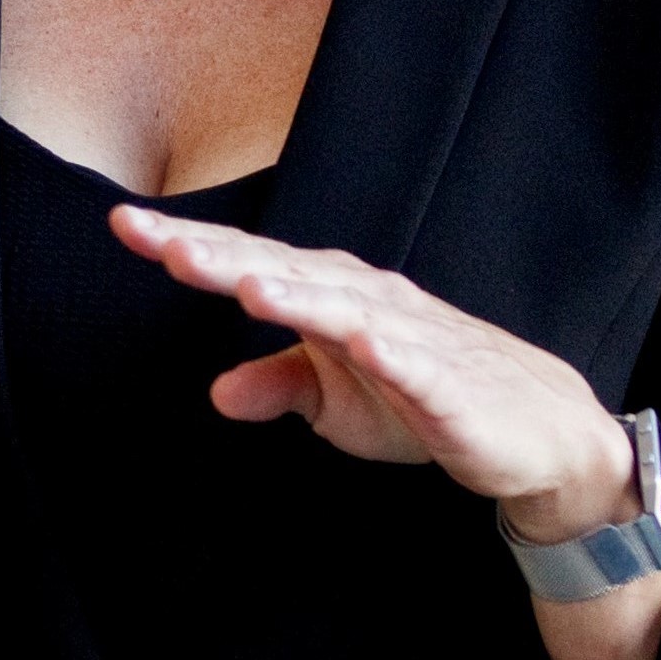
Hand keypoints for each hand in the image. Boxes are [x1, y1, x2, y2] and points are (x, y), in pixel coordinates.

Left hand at [109, 206, 660, 659]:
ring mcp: (414, 340)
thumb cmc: (425, 401)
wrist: (534, 433)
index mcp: (330, 298)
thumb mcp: (337, 401)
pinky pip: (420, 367)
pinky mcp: (455, 386)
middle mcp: (367, 302)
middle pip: (286, 273)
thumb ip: (279, 386)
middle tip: (162, 242)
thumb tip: (217, 393)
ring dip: (298, 296)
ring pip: (346, 311)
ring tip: (244, 285)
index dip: (191, 246)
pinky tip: (365, 341)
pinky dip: (394, 352)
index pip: (250, 264)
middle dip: (225, 258)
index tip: (126, 226)